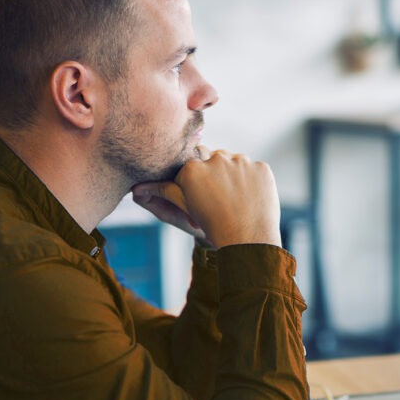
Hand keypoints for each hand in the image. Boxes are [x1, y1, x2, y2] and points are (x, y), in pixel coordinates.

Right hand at [132, 148, 280, 248]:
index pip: (190, 165)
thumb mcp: (184, 208)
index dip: (194, 181)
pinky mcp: (262, 168)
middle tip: (218, 198)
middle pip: (211, 159)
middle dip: (213, 175)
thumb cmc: (210, 225)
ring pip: (233, 162)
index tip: (201, 196)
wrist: (247, 241)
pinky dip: (252, 180)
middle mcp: (217, 158)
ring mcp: (242, 162)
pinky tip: (249, 197)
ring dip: (232, 175)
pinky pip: (253, 169)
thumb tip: (137, 189)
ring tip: (234, 199)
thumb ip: (163, 193)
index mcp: (192, 168)